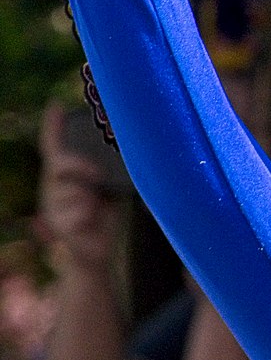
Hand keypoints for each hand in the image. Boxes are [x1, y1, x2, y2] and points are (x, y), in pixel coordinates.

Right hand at [36, 100, 117, 274]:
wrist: (96, 254)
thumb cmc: (102, 219)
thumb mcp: (107, 190)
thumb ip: (108, 174)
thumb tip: (128, 153)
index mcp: (64, 178)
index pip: (54, 148)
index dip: (53, 126)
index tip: (56, 105)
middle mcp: (52, 189)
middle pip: (58, 164)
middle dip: (78, 164)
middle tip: (97, 173)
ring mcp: (52, 207)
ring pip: (71, 190)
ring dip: (89, 197)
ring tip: (95, 208)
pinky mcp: (58, 225)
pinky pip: (76, 212)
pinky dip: (89, 214)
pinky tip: (90, 218)